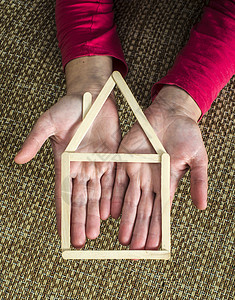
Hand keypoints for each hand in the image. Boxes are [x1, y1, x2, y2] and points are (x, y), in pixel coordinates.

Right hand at [14, 56, 120, 247]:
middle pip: (80, 198)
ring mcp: (97, 164)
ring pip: (96, 194)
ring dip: (94, 213)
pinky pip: (112, 181)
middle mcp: (81, 167)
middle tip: (81, 240)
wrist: (93, 95)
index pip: (63, 193)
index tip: (62, 232)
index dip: (62, 213)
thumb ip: (35, 140)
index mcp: (65, 162)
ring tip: (94, 233)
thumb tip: (18, 159)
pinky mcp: (112, 158)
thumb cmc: (69, 106)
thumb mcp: (49, 121)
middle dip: (80, 219)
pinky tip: (110, 213)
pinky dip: (111, 197)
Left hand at [111, 85, 207, 249]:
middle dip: (139, 230)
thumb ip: (198, 181)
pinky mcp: (124, 158)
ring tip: (122, 238)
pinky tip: (110, 212)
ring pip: (128, 199)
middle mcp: (150, 180)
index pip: (160, 211)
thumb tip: (202, 207)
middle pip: (143, 210)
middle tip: (133, 249)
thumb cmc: (187, 134)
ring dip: (125, 219)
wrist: (170, 113)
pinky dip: (113, 196)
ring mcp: (136, 170)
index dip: (156, 229)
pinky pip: (117, 180)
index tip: (152, 246)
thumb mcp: (197, 158)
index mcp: (167, 182)